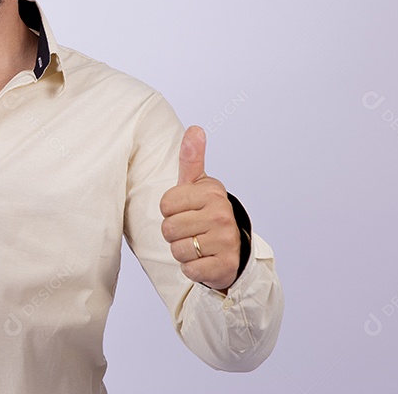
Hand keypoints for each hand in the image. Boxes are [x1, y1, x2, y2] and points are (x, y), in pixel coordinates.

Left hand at [159, 126, 240, 291]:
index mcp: (212, 193)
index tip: (187, 210)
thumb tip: (195, 128)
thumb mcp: (198, 184)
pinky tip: (205, 260)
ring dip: (182, 252)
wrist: (233, 248)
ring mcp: (226, 241)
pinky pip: (189, 269)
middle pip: (168, 229)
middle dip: (175, 233)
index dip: (170, 211)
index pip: (165, 205)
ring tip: (198, 245)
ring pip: (177, 250)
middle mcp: (222, 215)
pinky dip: (192, 269)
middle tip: (192, 230)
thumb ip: (191, 158)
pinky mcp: (225, 266)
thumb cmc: (206, 211)